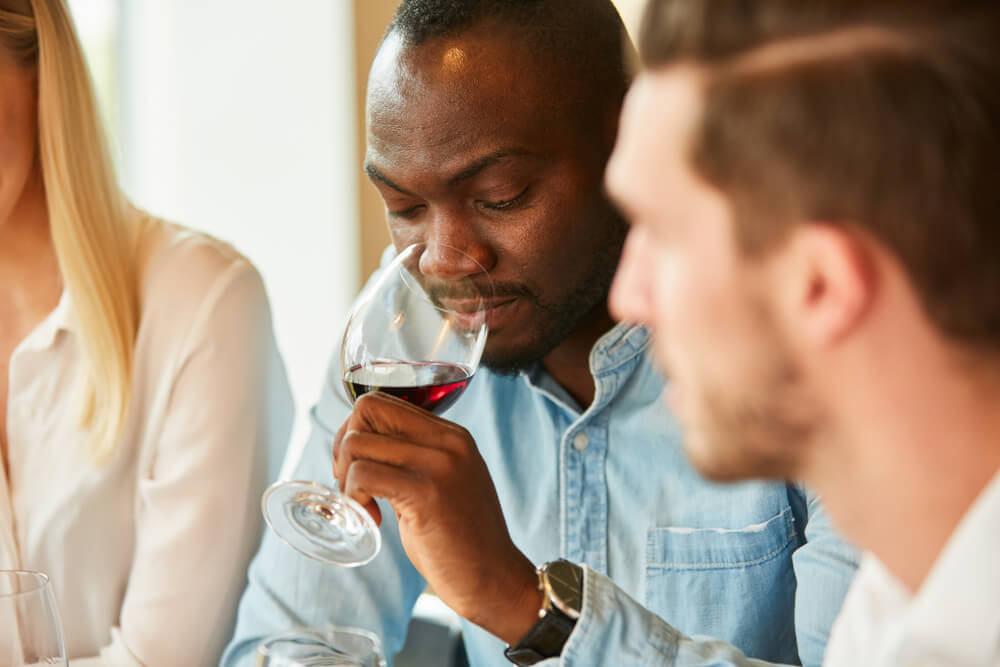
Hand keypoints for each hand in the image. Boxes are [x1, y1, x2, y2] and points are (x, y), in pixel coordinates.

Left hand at [333, 392, 542, 643]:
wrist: (495, 580)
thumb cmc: (461, 540)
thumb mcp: (442, 484)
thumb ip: (412, 460)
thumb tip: (358, 446)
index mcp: (452, 435)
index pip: (384, 401)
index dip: (357, 430)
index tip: (360, 468)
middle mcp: (448, 441)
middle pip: (366, 409)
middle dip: (344, 446)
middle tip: (354, 485)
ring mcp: (439, 464)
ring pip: (358, 443)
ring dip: (347, 479)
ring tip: (366, 507)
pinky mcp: (426, 493)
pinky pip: (364, 475)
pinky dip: (354, 498)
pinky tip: (374, 520)